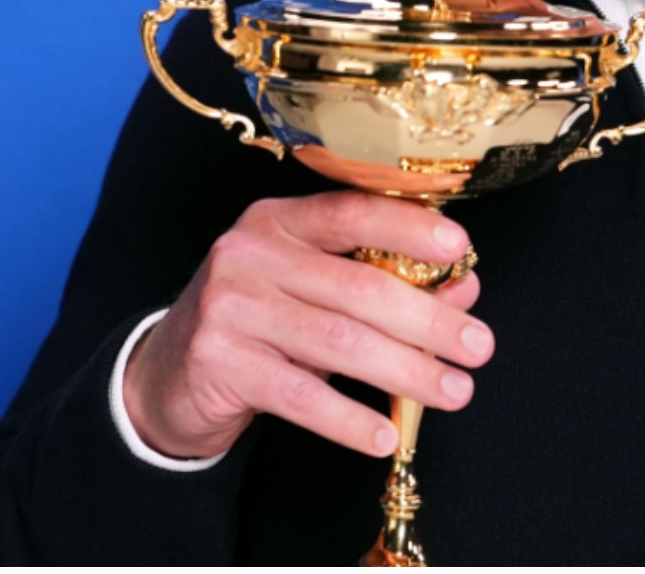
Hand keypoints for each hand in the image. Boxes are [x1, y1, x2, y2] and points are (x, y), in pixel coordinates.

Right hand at [123, 192, 493, 460]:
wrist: (165, 374)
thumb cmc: (262, 321)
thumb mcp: (317, 290)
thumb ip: (386, 281)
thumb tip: (464, 288)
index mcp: (281, 221)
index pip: (353, 212)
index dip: (410, 228)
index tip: (462, 249)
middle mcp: (249, 254)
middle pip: (358, 287)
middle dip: (429, 321)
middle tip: (479, 348)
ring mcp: (228, 307)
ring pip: (338, 341)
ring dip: (406, 371)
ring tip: (454, 391)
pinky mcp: (217, 361)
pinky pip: (299, 394)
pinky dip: (348, 417)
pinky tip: (384, 432)